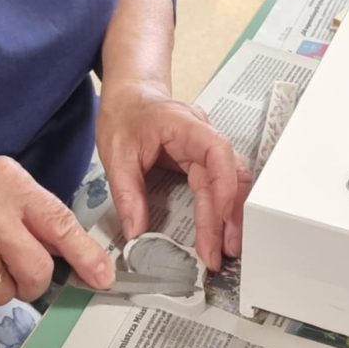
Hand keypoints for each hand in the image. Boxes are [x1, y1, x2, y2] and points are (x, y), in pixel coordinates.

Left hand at [96, 82, 251, 270]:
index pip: (218, 152)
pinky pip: (219, 185)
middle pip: (231, 173)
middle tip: (224, 250)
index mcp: (186, 125)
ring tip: (226, 248)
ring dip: (232, 215)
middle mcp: (204, 136)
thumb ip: (127, 192)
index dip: (224, 186)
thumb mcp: (116, 153)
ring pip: (231, 182)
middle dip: (231, 213)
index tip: (219, 219)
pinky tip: (220, 231)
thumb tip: (136, 231)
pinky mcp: (202, 161)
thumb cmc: (125, 115)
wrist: (129, 97)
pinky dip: (222, 209)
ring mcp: (206, 149)